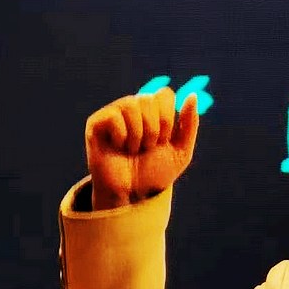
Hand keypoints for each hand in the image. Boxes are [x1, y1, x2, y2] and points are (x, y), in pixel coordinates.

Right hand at [84, 87, 199, 209]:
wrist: (133, 193)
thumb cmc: (155, 172)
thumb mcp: (181, 151)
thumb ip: (189, 124)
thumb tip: (193, 95)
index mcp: (153, 110)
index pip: (164, 94)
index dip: (168, 118)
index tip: (165, 139)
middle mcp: (133, 107)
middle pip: (148, 99)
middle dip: (154, 129)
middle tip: (148, 147)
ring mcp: (113, 113)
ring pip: (131, 105)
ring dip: (138, 134)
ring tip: (133, 149)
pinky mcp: (96, 123)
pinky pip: (113, 117)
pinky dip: (121, 137)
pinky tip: (118, 147)